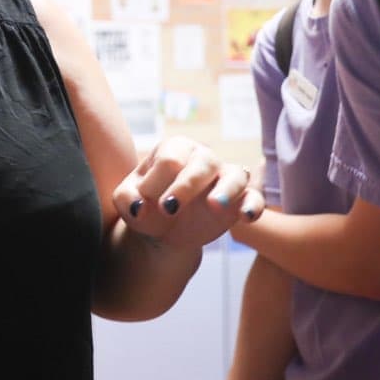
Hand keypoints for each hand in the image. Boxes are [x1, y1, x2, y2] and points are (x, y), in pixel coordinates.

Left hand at [113, 136, 261, 248]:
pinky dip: (253, 205)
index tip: (144, 201)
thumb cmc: (145, 205)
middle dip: (186, 185)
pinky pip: (254, 197)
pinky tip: (246, 217)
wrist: (163, 230)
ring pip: (235, 175)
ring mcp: (223, 178)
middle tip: (168, 209)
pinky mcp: (239, 200)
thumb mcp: (126, 201)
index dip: (155, 182)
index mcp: (173, 149)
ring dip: (226, 190)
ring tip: (214, 206)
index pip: (170, 158)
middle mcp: (202, 157)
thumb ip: (126, 199)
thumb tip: (140, 207)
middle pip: (203, 161)